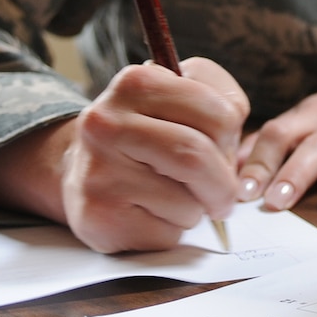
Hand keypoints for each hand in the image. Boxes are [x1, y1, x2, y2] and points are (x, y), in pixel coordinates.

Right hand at [0, 57, 249, 252]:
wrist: (83, 169)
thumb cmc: (150, 133)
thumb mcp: (184, 98)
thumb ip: (222, 103)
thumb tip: (233, 148)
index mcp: (136, 83)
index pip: (220, 114)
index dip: (233, 141)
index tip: (223, 150)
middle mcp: (106, 122)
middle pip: (196, 158)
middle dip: (222, 185)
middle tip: (222, 196)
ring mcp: (96, 171)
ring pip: (185, 203)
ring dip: (196, 210)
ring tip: (174, 198)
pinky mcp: (96, 216)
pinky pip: (164, 233)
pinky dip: (172, 231)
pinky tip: (150, 214)